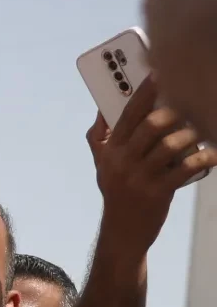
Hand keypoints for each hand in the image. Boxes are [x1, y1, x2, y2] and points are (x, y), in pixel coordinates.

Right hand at [87, 74, 216, 248]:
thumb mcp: (102, 167)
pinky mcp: (157, 193)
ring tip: (204, 131)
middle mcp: (122, 162)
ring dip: (192, 134)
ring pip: (171, 144)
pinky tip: (214, 154)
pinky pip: (187, 167)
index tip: (163, 72)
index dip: (147, 91)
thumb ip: (100, 138)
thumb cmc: (117, 195)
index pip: (129, 114)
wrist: (122, 234)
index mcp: (111, 151)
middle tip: (192, 106)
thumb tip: (102, 109)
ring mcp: (139, 178)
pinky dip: (205, 157)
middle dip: (176, 112)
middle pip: (151, 125)